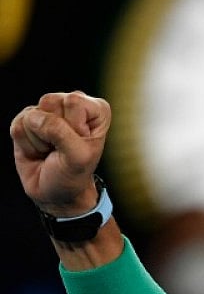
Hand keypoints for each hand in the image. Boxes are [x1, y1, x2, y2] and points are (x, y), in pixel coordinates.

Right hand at [9, 91, 110, 216]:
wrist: (55, 192)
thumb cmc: (73, 174)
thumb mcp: (77, 157)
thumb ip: (60, 133)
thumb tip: (35, 117)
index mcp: (96, 109)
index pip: (74, 101)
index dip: (72, 127)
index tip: (79, 144)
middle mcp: (72, 105)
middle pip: (49, 101)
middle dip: (53, 132)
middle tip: (62, 148)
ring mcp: (48, 111)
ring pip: (31, 114)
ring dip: (39, 139)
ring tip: (51, 150)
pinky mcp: (27, 121)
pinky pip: (17, 125)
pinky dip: (26, 144)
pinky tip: (38, 151)